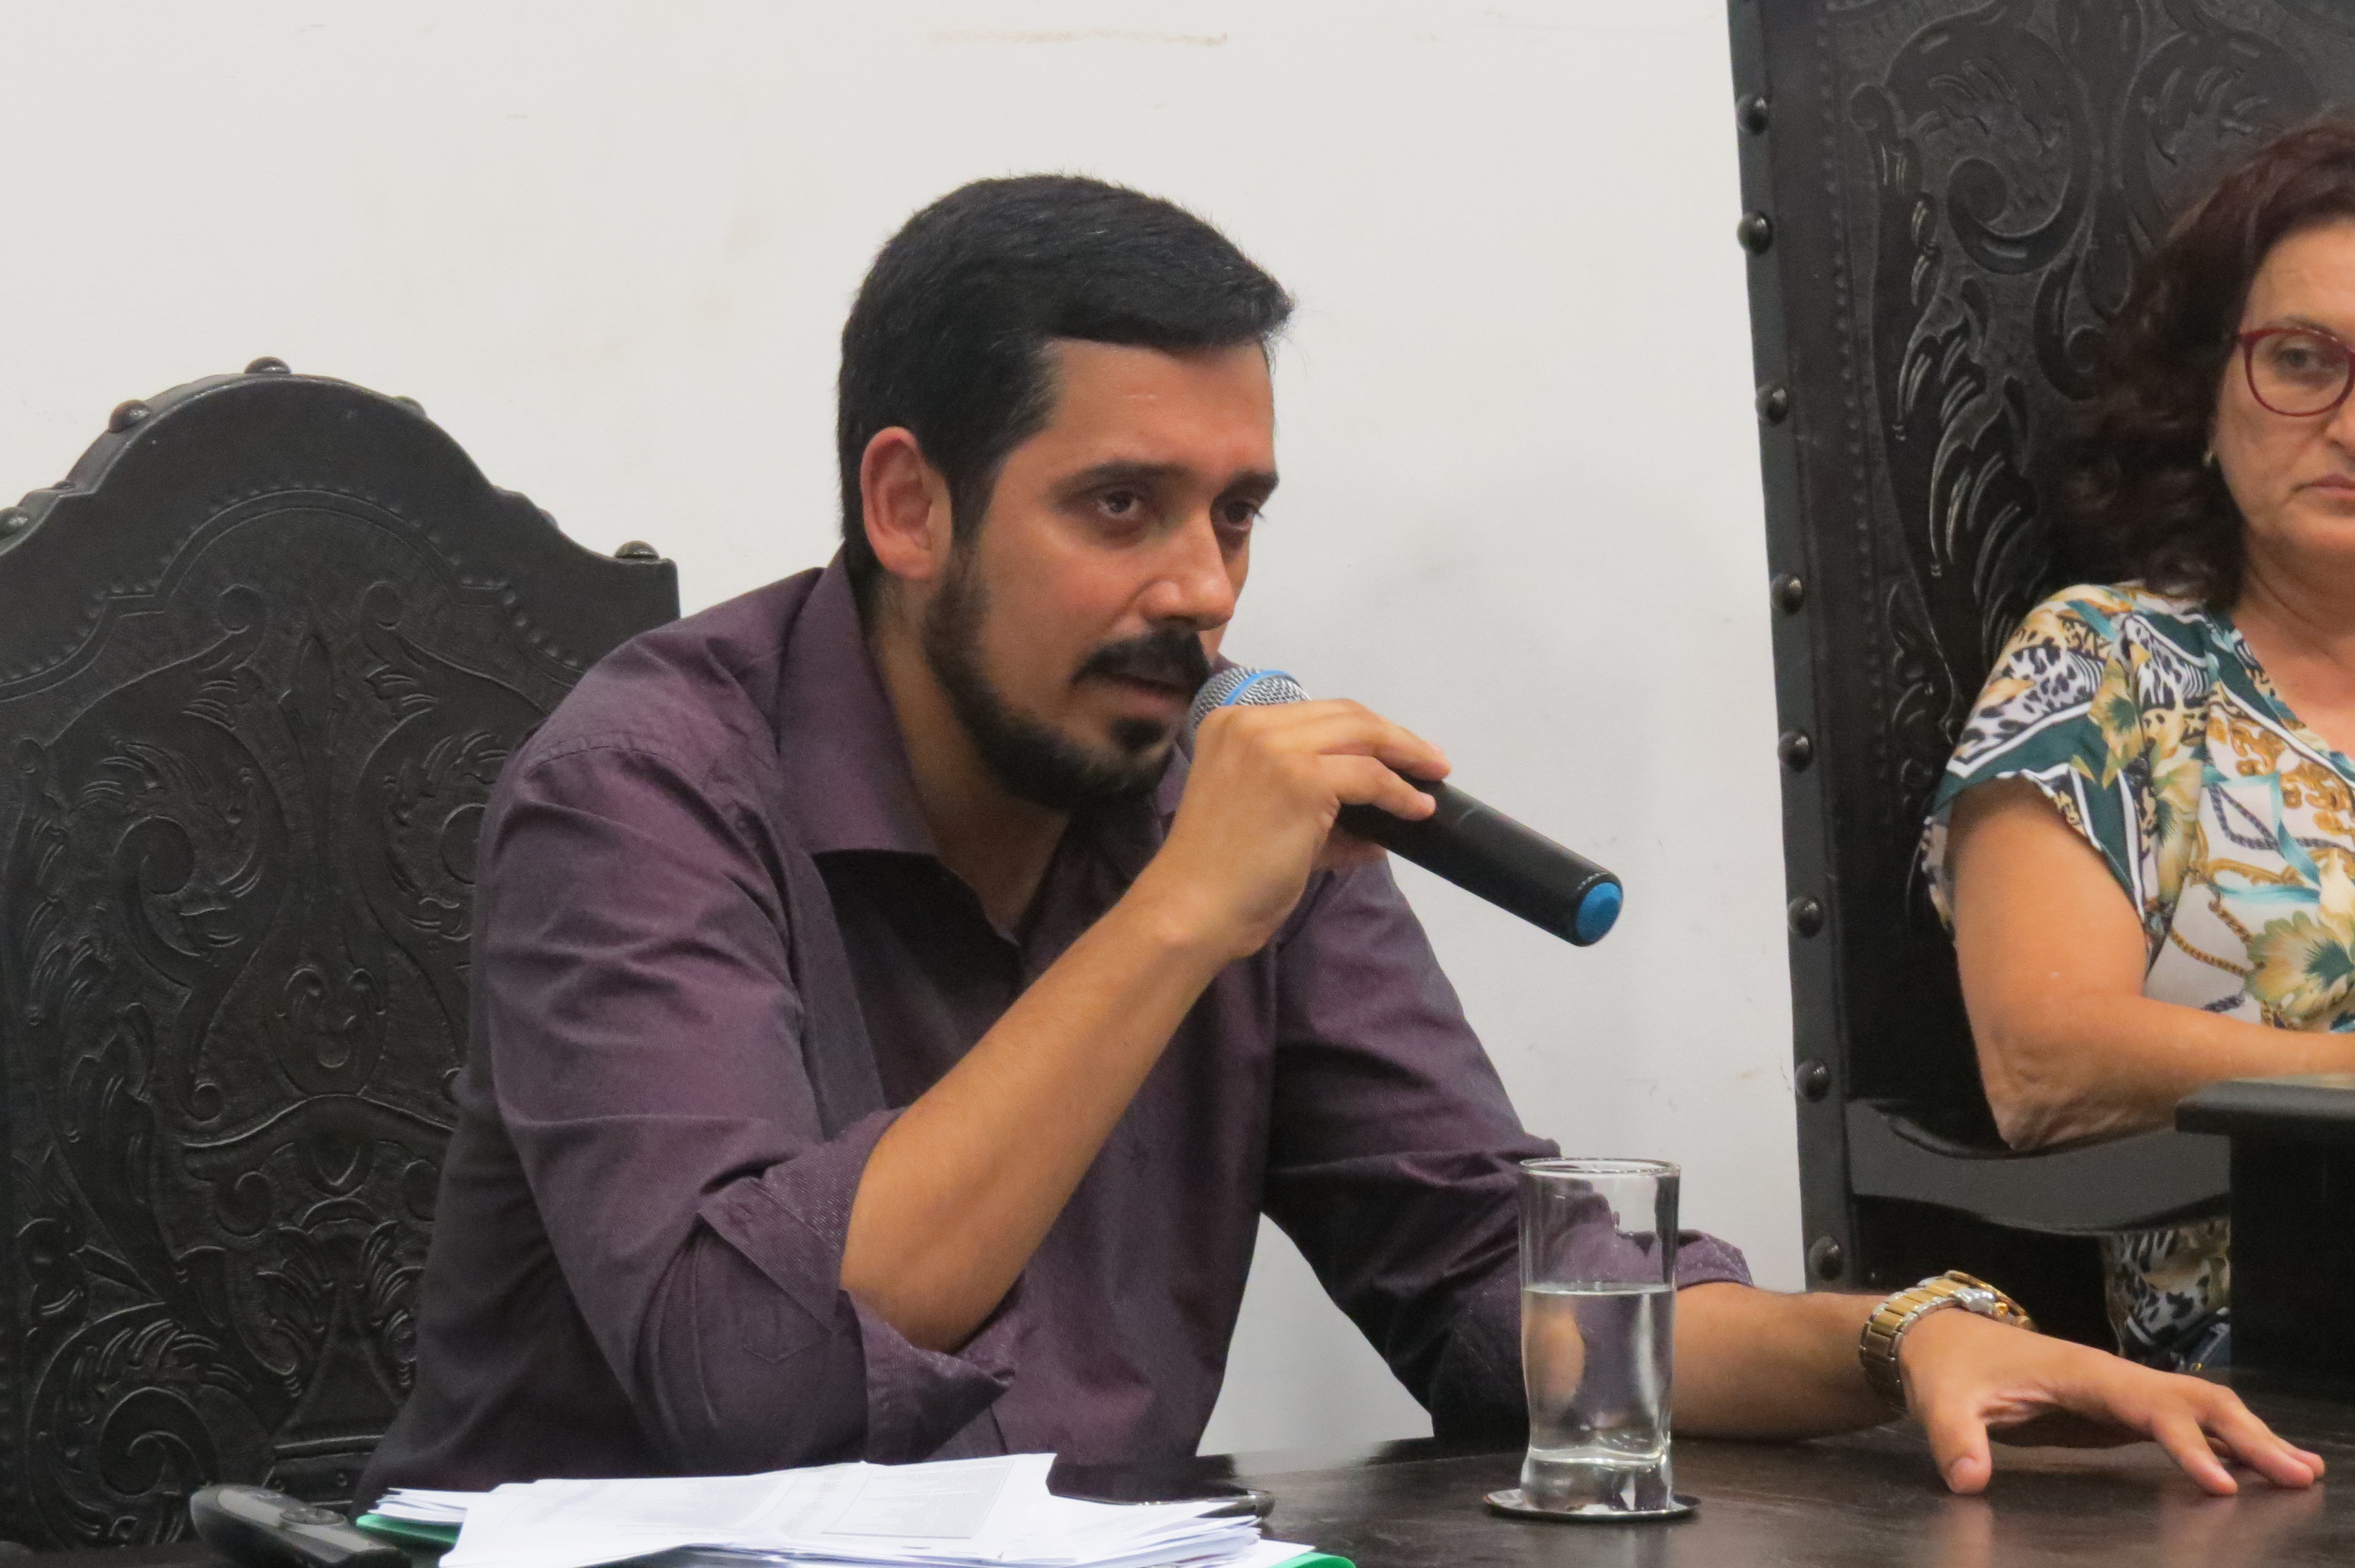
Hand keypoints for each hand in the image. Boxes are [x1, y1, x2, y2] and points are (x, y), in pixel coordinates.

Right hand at [1136, 699, 1446, 959]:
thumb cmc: (1222, 874)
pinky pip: (1370, 777)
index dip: (1364, 729)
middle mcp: (1250, 724)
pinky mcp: (1301, 779)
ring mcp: (1276, 748)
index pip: (1315, 714)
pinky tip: (1417, 808)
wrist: (1193, 908)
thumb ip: (1315, 808)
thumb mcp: (1266, 819)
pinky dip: (1400, 792)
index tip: (1396, 748)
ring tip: (1434, 775)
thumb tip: (1377, 818)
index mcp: (1232, 724)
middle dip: (1394, 736)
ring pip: (1364, 736)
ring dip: (1407, 755)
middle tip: (1429, 759)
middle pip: (1345, 715)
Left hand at [1897, 1308, 2325, 1495]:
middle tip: (2300, 1475)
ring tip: (2304, 1471)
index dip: (2188, 1443)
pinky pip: (2181, 1421)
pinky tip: (2255, 1466)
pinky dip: (2223, 1439)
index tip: (2224, 1482)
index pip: (2148, 1407)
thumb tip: (1968, 1479)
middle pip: (2194, 1400)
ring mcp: (2118, 1391)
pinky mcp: (2116, 1409)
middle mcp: (2111, 1377)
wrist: (1939, 1338)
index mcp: (2079, 1374)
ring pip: (2198, 1406)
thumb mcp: (1941, 1403)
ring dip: (2249, 1435)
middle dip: (2248, 1435)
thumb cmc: (1946, 1369)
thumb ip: (1955, 1438)